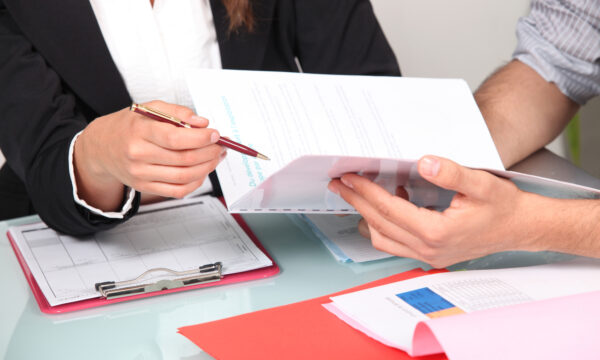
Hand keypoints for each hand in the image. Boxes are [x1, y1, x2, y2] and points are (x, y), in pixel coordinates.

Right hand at [74, 101, 224, 210]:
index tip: (215, 134)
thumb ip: (177, 112)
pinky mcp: (145, 187)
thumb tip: (202, 123)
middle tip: (221, 146)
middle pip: (184, 159)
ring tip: (216, 157)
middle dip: (209, 153)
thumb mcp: (149, 108)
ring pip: (184, 177)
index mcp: (140, 131)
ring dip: (207, 167)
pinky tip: (202, 171)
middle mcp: (138, 155)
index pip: (175, 138)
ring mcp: (141, 174)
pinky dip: (196, 183)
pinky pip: (177, 191)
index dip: (200, 138)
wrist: (101, 147)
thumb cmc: (129, 126)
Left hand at [328, 156, 548, 267]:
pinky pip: (396, 242)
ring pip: (384, 238)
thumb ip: (452, 173)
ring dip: (368, 215)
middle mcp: (428, 248)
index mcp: (437, 232)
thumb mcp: (482, 184)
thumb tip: (425, 163)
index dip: (366, 192)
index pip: (389, 210)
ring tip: (358, 193)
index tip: (349, 178)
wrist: (521, 228)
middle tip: (340, 184)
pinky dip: (384, 224)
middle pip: (379, 225)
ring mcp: (429, 254)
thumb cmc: (504, 208)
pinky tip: (390, 202)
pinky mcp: (431, 253)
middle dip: (357, 202)